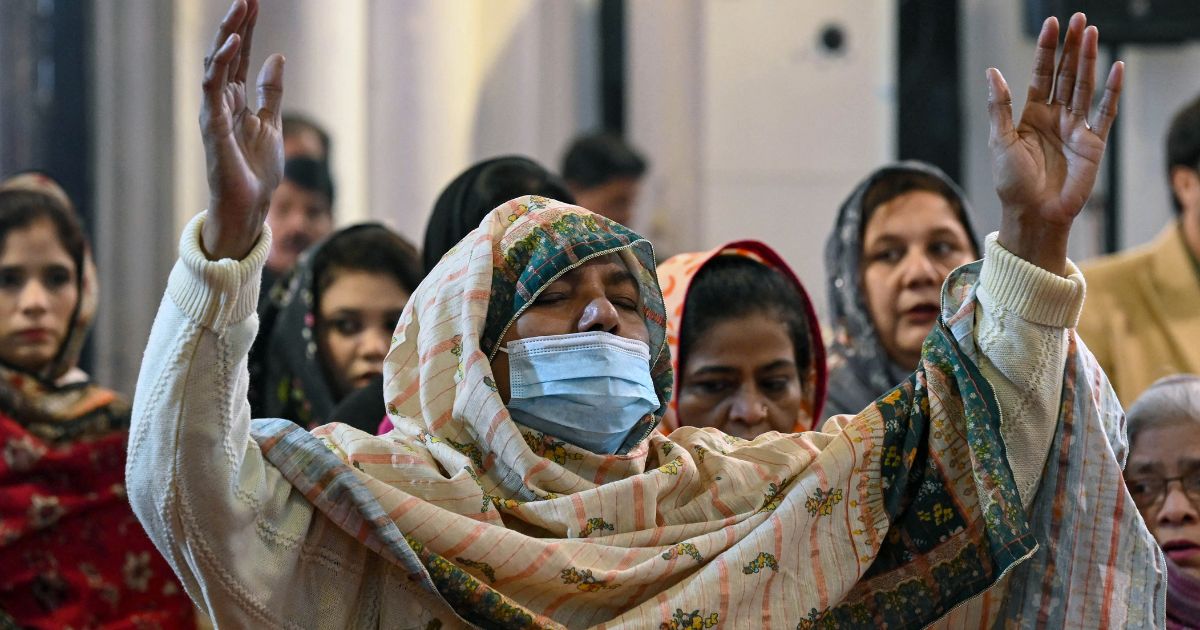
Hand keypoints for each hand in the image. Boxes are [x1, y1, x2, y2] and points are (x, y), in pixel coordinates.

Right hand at [199, 0, 284, 260]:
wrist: (250, 206)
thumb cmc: (257, 170)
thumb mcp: (272, 123)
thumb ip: (270, 91)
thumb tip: (277, 57)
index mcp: (234, 100)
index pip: (239, 56)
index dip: (247, 29)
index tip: (253, 2)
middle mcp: (220, 101)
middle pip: (225, 54)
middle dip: (236, 24)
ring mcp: (214, 112)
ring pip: (216, 64)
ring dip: (228, 35)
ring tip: (240, 9)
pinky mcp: (213, 126)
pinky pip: (212, 88)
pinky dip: (221, 64)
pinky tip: (234, 42)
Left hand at [987, 13, 1122, 274]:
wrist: (1033, 214)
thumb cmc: (1011, 183)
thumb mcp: (999, 141)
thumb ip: (999, 107)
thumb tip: (992, 72)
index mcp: (1031, 116)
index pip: (1042, 75)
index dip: (1047, 50)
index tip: (1051, 25)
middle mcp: (1056, 117)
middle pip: (1066, 75)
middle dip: (1072, 47)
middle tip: (1079, 19)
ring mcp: (1076, 128)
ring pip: (1084, 86)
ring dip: (1089, 60)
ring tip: (1092, 32)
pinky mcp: (1093, 142)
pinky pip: (1105, 111)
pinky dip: (1111, 90)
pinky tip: (1116, 67)